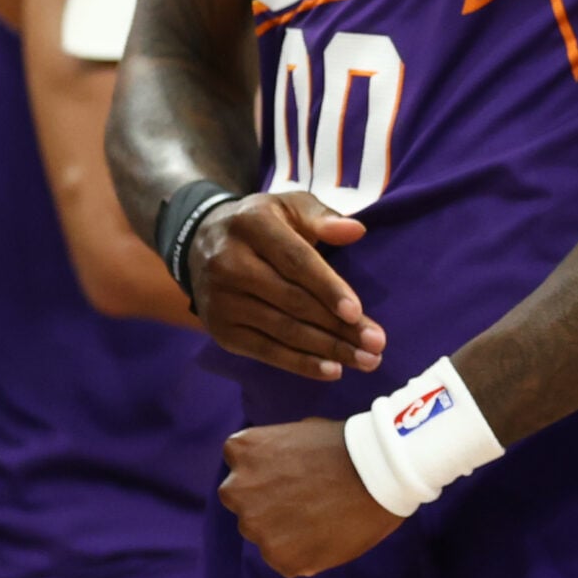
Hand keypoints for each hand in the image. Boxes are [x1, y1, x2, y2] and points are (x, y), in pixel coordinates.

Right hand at [191, 192, 386, 380]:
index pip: (295, 262)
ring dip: (327, 350)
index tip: (357, 312)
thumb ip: (322, 217)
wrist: (201, 243)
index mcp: (252, 226)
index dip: (327, 288)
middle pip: (293, 302)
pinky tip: (332, 371)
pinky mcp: (220, 330)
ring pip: (282, 330)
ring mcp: (221, 300)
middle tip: (376, 344)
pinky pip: (265, 351)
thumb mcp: (289, 206)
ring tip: (366, 361)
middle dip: (338, 327)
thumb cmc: (264, 224)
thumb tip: (356, 230)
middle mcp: (229, 264)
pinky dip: (300, 363)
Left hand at [220, 417, 400, 577]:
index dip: (267, 471)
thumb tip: (273, 474)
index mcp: (243, 451)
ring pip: (264, 534)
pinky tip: (328, 534)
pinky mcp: (280, 558)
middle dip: (268, 502)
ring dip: (284, 529)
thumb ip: (275, 455)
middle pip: (245, 503)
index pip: (241, 466)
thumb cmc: (348, 445)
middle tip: (306, 497)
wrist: (382, 471)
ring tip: (323, 516)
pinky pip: (285, 558)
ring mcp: (257, 527)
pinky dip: (303, 551)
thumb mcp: (301, 432)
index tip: (292, 472)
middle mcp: (239, 490)